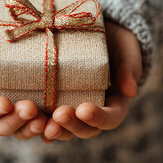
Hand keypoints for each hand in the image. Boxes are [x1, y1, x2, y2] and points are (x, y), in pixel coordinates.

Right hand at [0, 4, 47, 138]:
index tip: (4, 104)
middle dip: (14, 122)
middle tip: (30, 109)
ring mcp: (14, 104)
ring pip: (20, 128)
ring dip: (31, 128)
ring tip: (46, 122)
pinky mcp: (34, 100)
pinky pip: (39, 120)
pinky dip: (48, 126)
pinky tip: (59, 122)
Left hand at [40, 20, 141, 142]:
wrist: (99, 32)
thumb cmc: (116, 41)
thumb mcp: (127, 48)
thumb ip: (130, 67)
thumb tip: (131, 91)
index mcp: (116, 103)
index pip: (111, 118)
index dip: (98, 118)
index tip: (84, 109)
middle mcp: (95, 111)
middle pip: (86, 130)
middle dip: (73, 125)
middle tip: (60, 114)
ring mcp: (75, 109)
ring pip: (66, 129)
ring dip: (55, 129)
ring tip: (42, 123)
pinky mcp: (57, 102)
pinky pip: (50, 120)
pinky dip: (41, 125)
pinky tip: (31, 123)